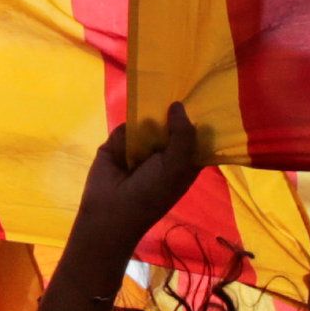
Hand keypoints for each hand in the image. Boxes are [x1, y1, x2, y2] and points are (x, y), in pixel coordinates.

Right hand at [74, 104, 204, 256]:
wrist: (112, 209)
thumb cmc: (152, 193)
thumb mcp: (177, 166)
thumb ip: (183, 135)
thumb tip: (177, 105)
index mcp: (183, 159)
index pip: (194, 134)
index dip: (197, 119)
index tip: (197, 101)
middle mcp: (164, 150)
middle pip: (171, 122)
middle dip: (171, 114)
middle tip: (170, 103)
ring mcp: (141, 145)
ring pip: (147, 120)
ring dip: (146, 124)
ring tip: (145, 142)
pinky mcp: (119, 142)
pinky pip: (125, 128)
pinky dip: (125, 136)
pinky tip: (123, 153)